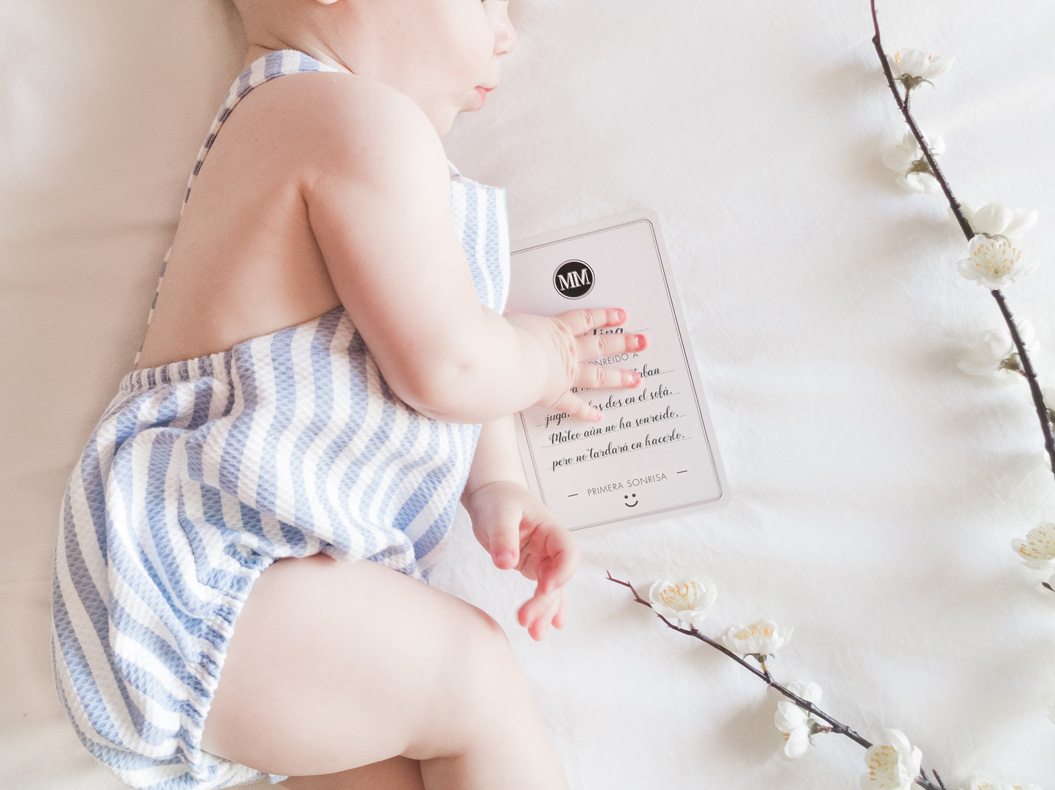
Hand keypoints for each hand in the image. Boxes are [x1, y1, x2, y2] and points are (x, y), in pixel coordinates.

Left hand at [463, 480, 580, 640]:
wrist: (493, 495)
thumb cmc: (498, 499)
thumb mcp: (499, 514)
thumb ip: (503, 537)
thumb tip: (506, 564)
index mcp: (551, 529)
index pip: (568, 553)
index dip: (561, 572)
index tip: (543, 587)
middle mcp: (552, 546)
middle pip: (559, 578)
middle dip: (545, 601)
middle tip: (526, 621)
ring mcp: (544, 558)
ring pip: (551, 589)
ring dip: (545, 611)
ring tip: (535, 634)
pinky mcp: (532, 567)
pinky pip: (542, 590)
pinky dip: (543, 608)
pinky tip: (544, 628)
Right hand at [506, 307, 647, 422]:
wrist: (505, 361)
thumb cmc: (503, 337)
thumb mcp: (508, 318)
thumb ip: (512, 317)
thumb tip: (504, 311)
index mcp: (556, 329)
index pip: (586, 319)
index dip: (605, 317)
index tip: (622, 316)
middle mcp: (566, 351)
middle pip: (601, 346)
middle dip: (624, 344)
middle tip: (643, 343)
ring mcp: (564, 374)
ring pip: (598, 375)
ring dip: (619, 377)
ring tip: (637, 379)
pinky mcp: (554, 395)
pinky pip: (574, 405)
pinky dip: (586, 412)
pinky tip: (599, 416)